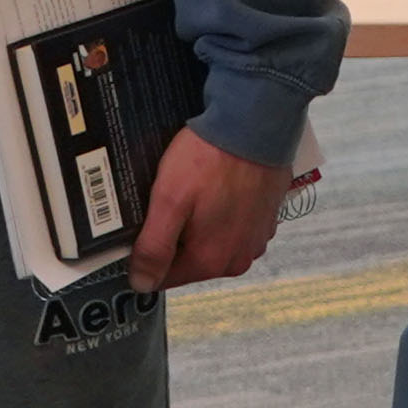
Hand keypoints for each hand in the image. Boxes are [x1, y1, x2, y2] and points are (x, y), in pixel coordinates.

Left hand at [131, 129, 285, 294]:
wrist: (254, 123)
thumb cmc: (210, 158)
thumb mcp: (169, 200)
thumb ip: (153, 248)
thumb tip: (142, 283)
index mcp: (211, 261)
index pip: (165, 277)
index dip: (148, 253)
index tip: (144, 224)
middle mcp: (238, 258)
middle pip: (190, 261)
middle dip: (175, 237)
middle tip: (168, 201)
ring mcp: (255, 239)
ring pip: (213, 243)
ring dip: (199, 225)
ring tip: (193, 191)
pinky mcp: (266, 219)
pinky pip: (234, 226)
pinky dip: (222, 213)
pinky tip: (215, 188)